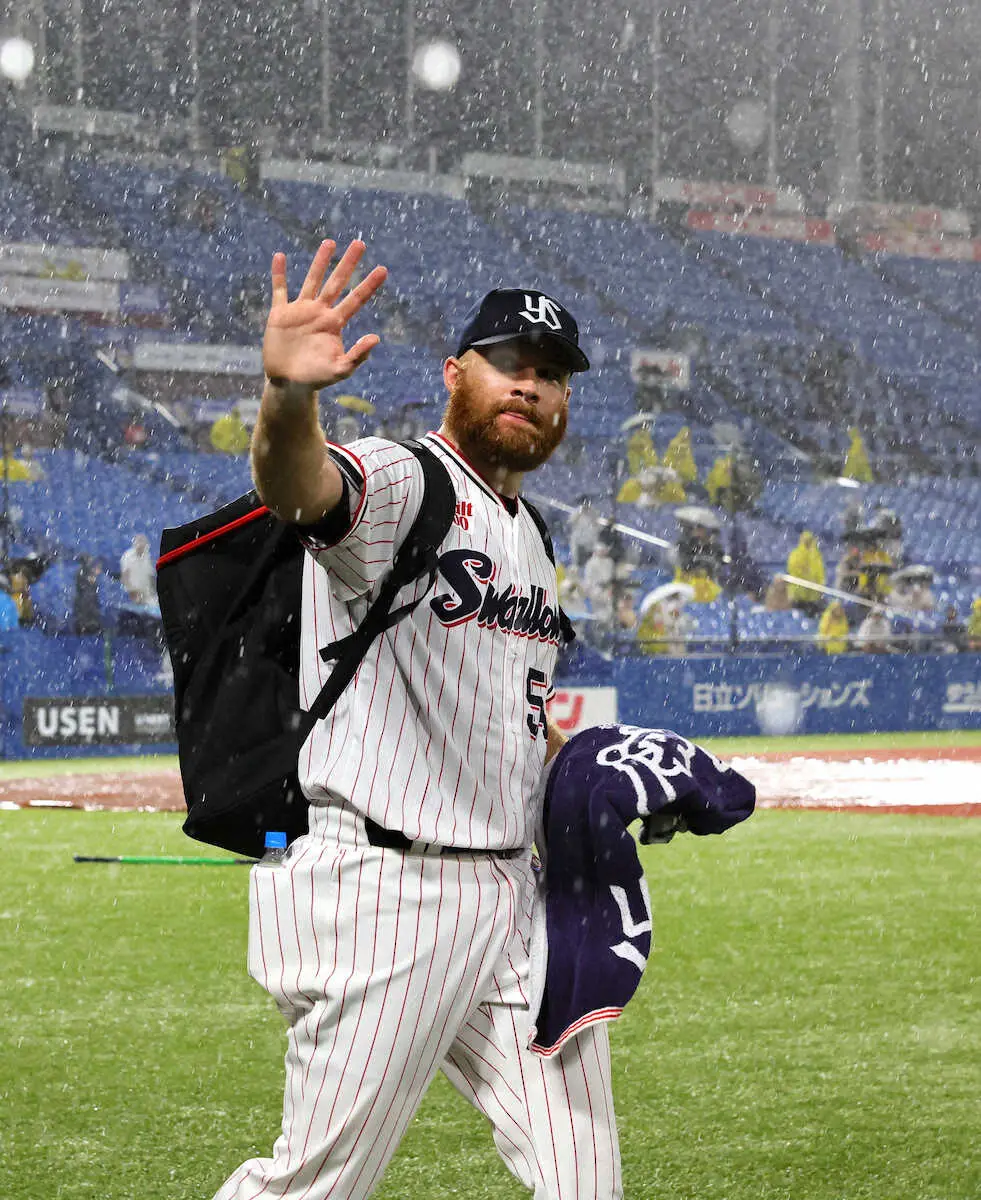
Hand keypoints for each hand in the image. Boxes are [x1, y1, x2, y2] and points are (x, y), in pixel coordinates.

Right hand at [262, 239, 387, 389]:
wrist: (289, 384)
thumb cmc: (317, 379)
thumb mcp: (340, 370)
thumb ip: (358, 355)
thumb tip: (376, 337)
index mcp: (335, 323)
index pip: (356, 299)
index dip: (369, 285)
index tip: (383, 270)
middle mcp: (320, 312)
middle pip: (337, 282)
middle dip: (348, 263)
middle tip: (360, 243)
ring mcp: (300, 311)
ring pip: (312, 280)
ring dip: (320, 261)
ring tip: (330, 242)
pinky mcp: (280, 314)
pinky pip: (279, 290)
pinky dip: (279, 274)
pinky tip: (280, 257)